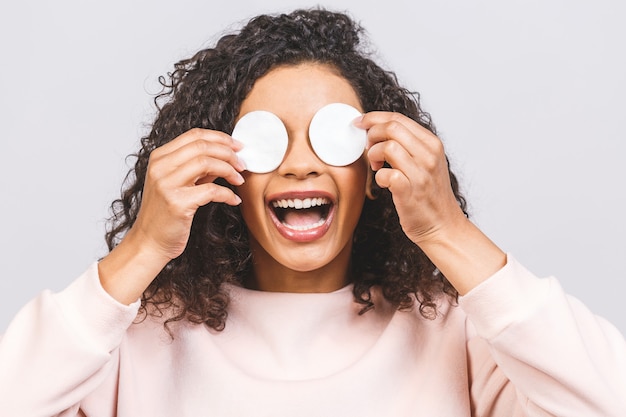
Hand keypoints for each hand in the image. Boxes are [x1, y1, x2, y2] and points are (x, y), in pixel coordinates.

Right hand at [98, 128, 244, 303]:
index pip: (194, 135)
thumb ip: (198, 169)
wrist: (149, 243)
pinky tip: (234, 199)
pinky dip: (228, 194)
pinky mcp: (177, 204)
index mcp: (159, 158)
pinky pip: (212, 191)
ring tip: (239, 179)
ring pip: (207, 163)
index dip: (220, 137)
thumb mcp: (179, 184)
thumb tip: (226, 156)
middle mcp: (160, 167)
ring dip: (229, 169)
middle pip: (202, 146)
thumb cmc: (165, 214)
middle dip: (228, 152)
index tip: (237, 146)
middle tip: (242, 163)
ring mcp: (167, 185)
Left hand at [355, 112, 465, 245]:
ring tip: (376, 166)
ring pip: (388, 147)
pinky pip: (385, 174)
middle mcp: (429, 155)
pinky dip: (378, 177)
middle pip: (392, 128)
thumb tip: (379, 130)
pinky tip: (383, 182)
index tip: (359, 123)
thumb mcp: (427, 162)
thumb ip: (409, 145)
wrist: (443, 226)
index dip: (373, 118)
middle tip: (368, 148)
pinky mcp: (410, 191)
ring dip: (373, 155)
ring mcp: (421, 173)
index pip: (398, 118)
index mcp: (432, 144)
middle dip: (371, 135)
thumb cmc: (429, 195)